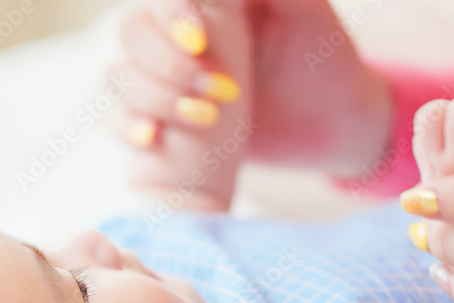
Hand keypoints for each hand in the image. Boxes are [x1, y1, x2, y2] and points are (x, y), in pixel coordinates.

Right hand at [113, 0, 392, 176]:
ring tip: (206, 120)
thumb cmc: (329, 62)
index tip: (198, 42)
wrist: (333, 128)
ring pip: (120, 75)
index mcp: (211, 2)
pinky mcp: (165, 120)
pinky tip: (154, 138)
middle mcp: (180, 35)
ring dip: (152, 96)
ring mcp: (168, 79)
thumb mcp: (309, 15)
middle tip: (217, 90)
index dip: (172, 15)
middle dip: (165, 63)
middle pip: (133, 31)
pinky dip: (128, 127)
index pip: (166, 0)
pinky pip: (120, 119)